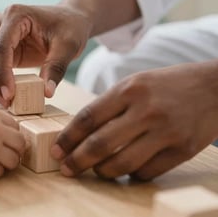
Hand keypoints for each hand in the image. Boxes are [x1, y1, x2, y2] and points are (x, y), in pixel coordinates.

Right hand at [0, 4, 91, 106]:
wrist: (68, 20)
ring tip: (5, 100)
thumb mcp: (69, 46)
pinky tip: (3, 93)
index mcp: (16, 15)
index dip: (1, 74)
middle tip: (6, 102)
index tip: (9, 96)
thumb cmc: (70, 27)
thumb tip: (45, 93)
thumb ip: (57, 68)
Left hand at [51, 61, 217, 179]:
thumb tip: (82, 132)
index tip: (57, 150)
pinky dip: (131, 174)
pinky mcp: (182, 150)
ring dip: (103, 172)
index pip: (88, 118)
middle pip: (100, 144)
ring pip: (122, 163)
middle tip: (66, 169)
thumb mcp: (134, 83)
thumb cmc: (166, 84)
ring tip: (95, 171)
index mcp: (128, 90)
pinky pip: (147, 172)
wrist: (213, 87)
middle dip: (78, 161)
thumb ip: (109, 105)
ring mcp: (165, 131)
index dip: (68, 138)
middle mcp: (145, 110)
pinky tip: (125, 170)